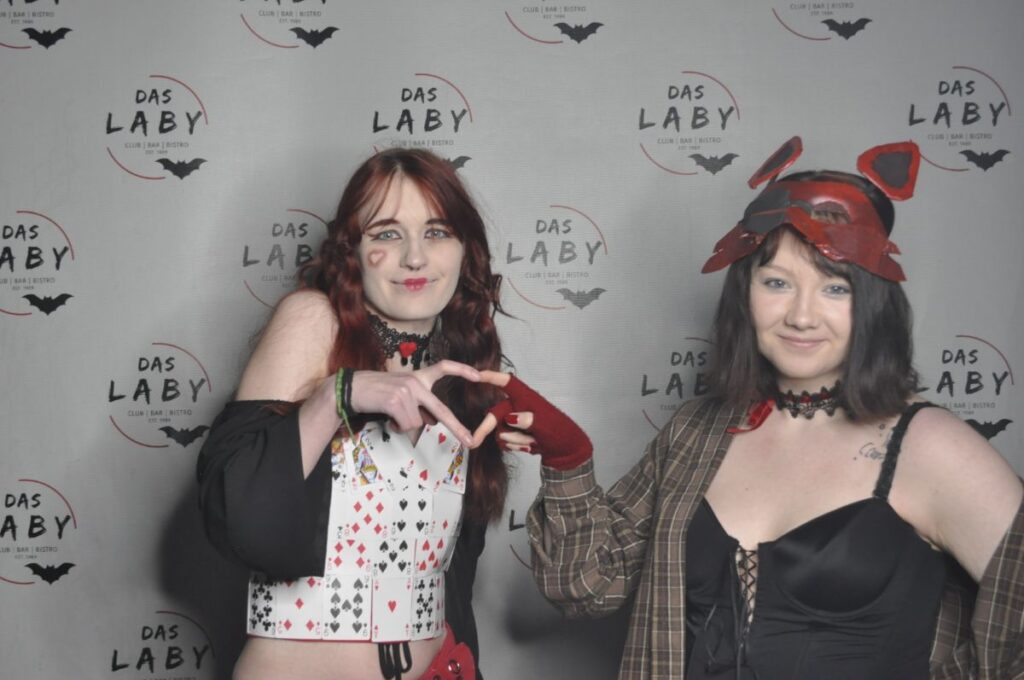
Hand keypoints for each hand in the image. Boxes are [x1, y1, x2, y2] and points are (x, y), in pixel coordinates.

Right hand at [349, 360, 480, 446]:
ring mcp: (406, 390)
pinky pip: (405, 424)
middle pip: (441, 410)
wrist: (351, 389)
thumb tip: (432, 422)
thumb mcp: (400, 394)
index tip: (479, 376)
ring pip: (417, 423)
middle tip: (470, 441)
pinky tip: (387, 417)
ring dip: (404, 425)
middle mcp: (415, 382)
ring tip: (391, 415)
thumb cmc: (376, 392)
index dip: (462, 370)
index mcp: (418, 377)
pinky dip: (396, 427)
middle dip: (457, 427)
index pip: (443, 367)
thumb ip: (418, 404)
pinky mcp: (396, 400)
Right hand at [472, 371, 591, 470]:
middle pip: (496, 413)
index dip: (491, 377)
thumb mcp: (547, 426)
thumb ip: (529, 420)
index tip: (476, 374)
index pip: (507, 383)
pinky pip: (504, 440)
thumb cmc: (561, 432)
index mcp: (527, 398)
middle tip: (474, 443)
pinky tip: (529, 446)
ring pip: (500, 430)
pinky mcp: (514, 432)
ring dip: (513, 441)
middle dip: (485, 428)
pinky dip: (513, 446)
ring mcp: (515, 420)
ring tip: (533, 443)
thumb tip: (510, 418)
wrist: (566, 451)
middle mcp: (518, 406)